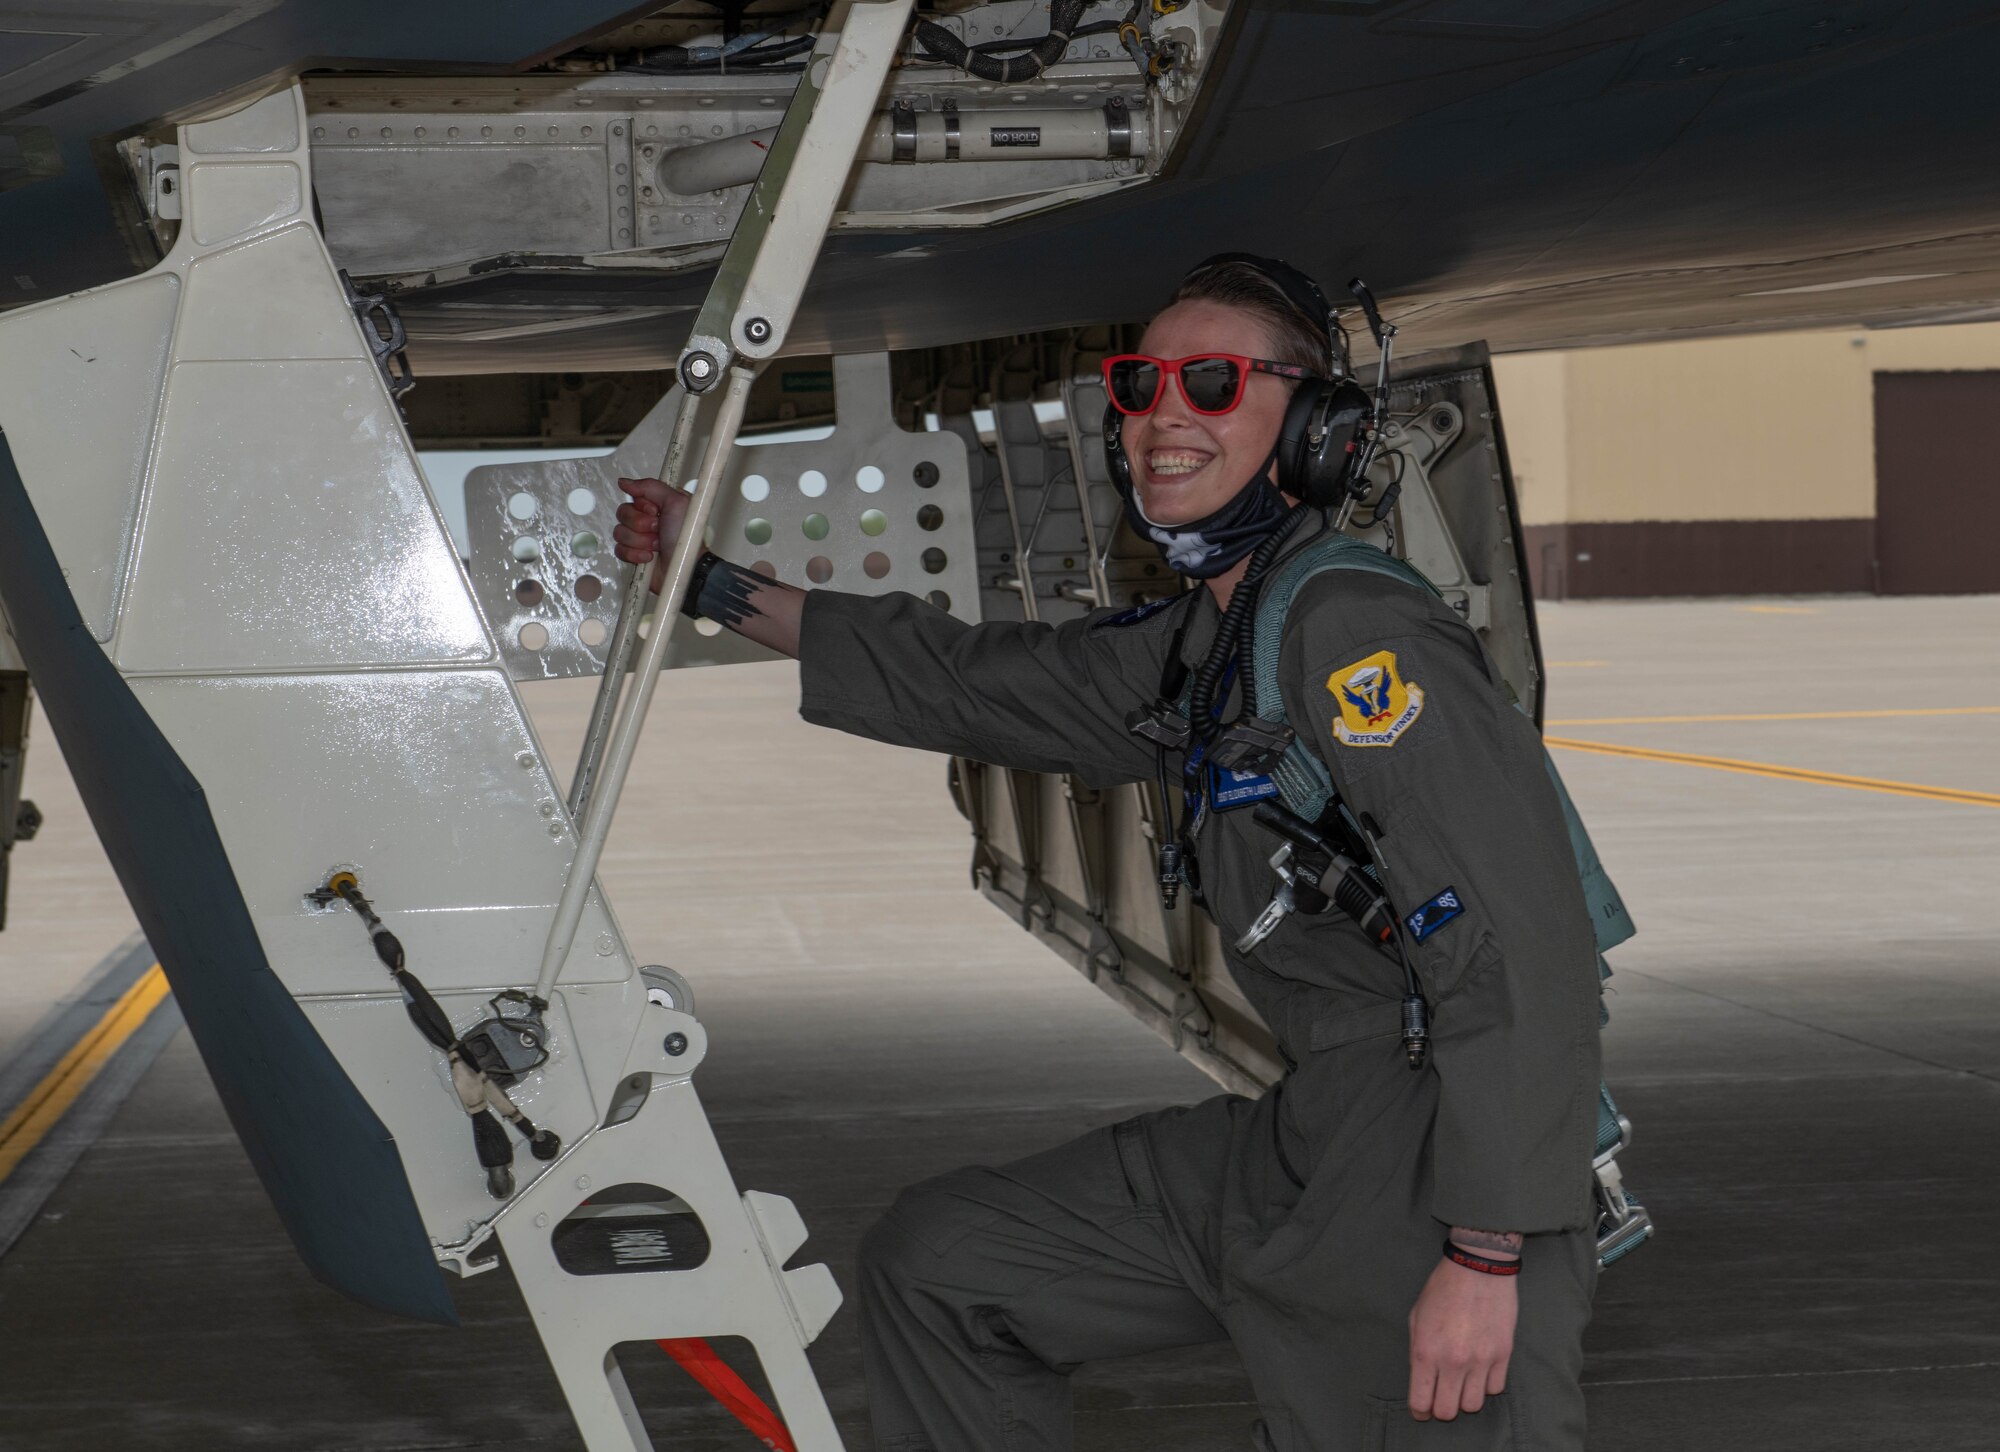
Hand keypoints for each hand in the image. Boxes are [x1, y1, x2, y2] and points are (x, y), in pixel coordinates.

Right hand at [613, 477, 690, 591]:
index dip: (643, 506)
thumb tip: (625, 482)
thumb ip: (651, 487)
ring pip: (619, 532)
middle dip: (640, 524)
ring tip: (656, 546)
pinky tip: (649, 557)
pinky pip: (619, 549)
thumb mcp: (677, 502)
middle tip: (658, 530)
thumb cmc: (686, 538)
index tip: (657, 512)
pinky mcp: (633, 555)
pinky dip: (634, 554)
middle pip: (623, 513)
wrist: (685, 567)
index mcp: (657, 505)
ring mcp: (639, 537)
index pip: (633, 497)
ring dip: (640, 541)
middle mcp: (647, 519)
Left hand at [1407, 1254, 1517, 1420]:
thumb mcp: (1416, 1317)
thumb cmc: (1442, 1289)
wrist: (1478, 1268)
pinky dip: (1486, 1384)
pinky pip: (1495, 1388)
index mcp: (1426, 1352)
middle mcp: (1453, 1362)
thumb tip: (1423, 1378)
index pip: (1421, 1402)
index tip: (1422, 1409)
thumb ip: (1418, 1351)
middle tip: (1442, 1397)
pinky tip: (1480, 1370)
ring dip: (1465, 1398)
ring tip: (1462, 1382)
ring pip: (1474, 1405)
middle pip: (1448, 1411)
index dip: (1420, 1411)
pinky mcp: (1503, 1355)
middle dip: (1442, 1408)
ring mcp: (1480, 1361)